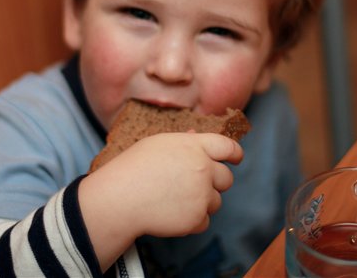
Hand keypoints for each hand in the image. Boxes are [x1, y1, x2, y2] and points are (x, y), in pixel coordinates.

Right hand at [78, 132, 243, 269]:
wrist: (120, 198)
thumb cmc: (133, 168)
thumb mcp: (157, 144)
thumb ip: (183, 142)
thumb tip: (196, 135)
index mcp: (194, 146)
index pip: (227, 146)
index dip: (235, 153)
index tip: (236, 159)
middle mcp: (203, 168)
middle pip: (226, 178)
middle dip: (215, 183)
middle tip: (194, 186)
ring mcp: (202, 194)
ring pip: (216, 201)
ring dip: (202, 202)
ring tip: (173, 199)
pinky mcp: (196, 217)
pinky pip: (204, 221)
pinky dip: (192, 220)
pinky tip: (171, 213)